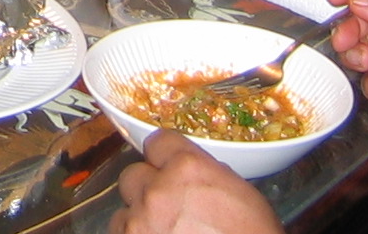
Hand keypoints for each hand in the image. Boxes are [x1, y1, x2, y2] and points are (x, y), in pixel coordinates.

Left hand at [111, 131, 280, 233]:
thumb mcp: (242, 195)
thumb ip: (208, 175)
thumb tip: (192, 173)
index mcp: (188, 169)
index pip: (157, 142)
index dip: (163, 156)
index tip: (165, 165)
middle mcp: (158, 190)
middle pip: (134, 174)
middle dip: (148, 190)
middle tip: (168, 209)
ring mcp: (140, 221)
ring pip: (124, 211)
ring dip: (140, 221)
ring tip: (166, 233)